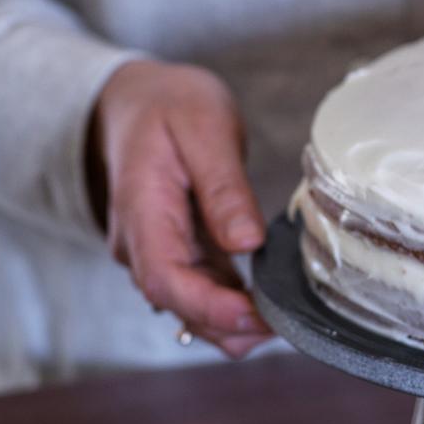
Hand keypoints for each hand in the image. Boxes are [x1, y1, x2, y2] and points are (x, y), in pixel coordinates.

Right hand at [87, 59, 271, 355]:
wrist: (137, 98)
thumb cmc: (170, 105)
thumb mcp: (204, 129)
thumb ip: (223, 187)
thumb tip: (246, 242)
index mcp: (141, 211)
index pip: (164, 278)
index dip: (208, 306)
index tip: (255, 316)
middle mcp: (141, 242)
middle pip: (178, 303)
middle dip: (229, 324)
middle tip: (287, 324)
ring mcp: (157, 249)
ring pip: (188, 305)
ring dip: (231, 323)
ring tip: (285, 321)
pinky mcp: (178, 249)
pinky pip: (200, 288)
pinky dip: (231, 304)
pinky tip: (269, 306)